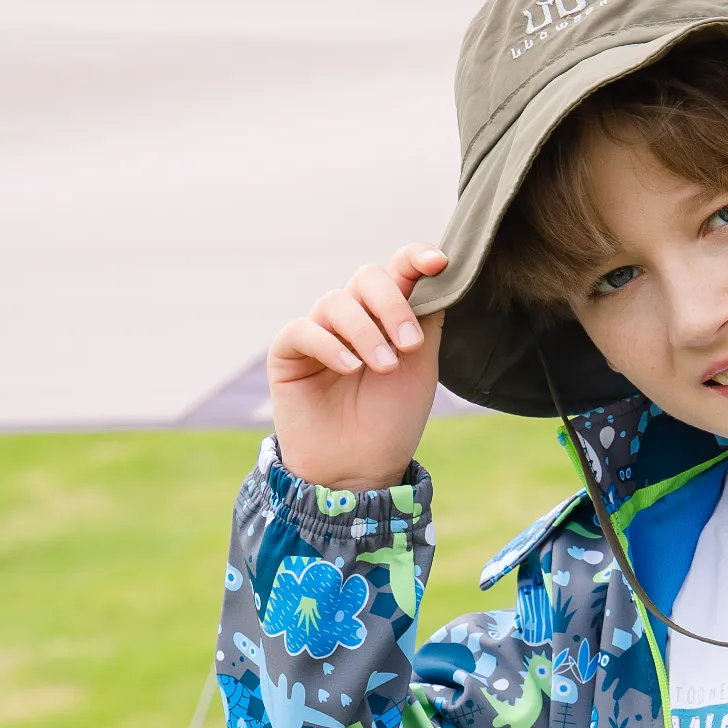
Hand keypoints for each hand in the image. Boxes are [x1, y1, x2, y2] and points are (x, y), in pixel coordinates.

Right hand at [267, 245, 447, 489]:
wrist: (359, 468)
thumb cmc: (392, 419)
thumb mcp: (421, 367)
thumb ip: (427, 321)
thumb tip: (437, 274)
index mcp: (387, 315)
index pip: (398, 271)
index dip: (415, 258)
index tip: (439, 263)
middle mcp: (353, 317)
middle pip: (368, 278)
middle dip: (393, 305)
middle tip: (411, 345)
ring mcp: (319, 332)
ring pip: (337, 302)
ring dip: (366, 333)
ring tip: (384, 368)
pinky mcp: (288, 352)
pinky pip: (303, 330)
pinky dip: (330, 345)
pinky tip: (350, 369)